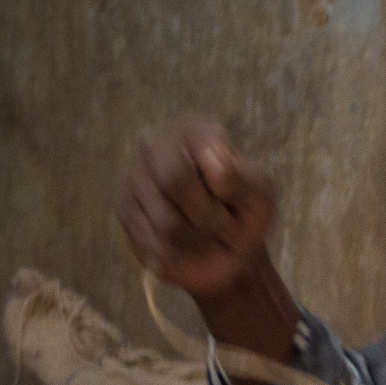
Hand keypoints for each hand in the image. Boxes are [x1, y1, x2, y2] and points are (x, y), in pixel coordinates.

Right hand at [117, 118, 276, 302]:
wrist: (227, 253)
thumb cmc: (245, 213)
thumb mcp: (259, 194)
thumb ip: (243, 179)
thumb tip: (217, 171)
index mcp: (193, 130)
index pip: (211, 164)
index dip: (230, 193)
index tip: (238, 199)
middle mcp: (156, 146)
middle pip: (176, 181)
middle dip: (211, 217)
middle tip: (226, 225)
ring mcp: (135, 178)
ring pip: (166, 221)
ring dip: (199, 240)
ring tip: (208, 236)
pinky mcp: (126, 211)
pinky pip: (154, 242)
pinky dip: (181, 254)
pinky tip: (188, 245)